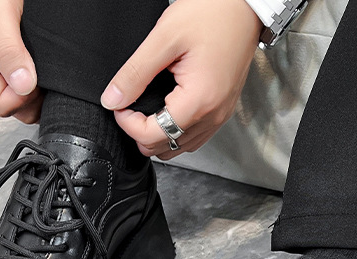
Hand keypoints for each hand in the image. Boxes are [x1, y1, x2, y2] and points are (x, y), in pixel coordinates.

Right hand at [0, 0, 42, 123]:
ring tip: (40, 60)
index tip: (35, 76)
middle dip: (31, 95)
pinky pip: (27, 87)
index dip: (23, 97)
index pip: (1, 104)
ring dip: (37, 87)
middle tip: (40, 65)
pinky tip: (40, 62)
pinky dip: (39, 80)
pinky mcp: (8, 65)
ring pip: (21, 100)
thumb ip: (9, 49)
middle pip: (13, 106)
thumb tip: (22, 85)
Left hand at [100, 0, 261, 159]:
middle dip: (140, 130)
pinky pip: (194, 137)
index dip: (128, 124)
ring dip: (157, 134)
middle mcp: (213, 115)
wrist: (243, 5)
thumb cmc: (213, 13)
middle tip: (131, 104)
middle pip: (165, 147)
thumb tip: (113, 99)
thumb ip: (135, 72)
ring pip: (179, 147)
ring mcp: (220, 115)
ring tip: (147, 107)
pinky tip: (166, 111)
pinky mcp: (222, 110)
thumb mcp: (165, 38)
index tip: (120, 105)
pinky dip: (175, 130)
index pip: (153, 136)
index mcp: (199, 100)